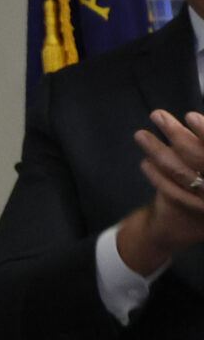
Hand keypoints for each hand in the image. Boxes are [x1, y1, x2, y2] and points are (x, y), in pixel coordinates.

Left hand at [114, 109, 203, 275]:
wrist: (197, 224)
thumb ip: (203, 146)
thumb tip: (193, 120)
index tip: (190, 116)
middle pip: (199, 158)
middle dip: (176, 134)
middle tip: (158, 116)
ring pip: (180, 172)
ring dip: (157, 150)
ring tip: (141, 135)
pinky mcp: (191, 212)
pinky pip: (169, 190)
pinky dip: (156, 174)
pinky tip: (146, 161)